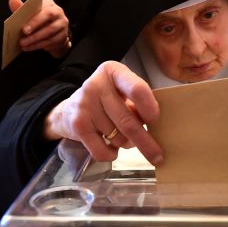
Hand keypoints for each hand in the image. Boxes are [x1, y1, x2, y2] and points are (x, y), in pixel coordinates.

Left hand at [9, 0, 70, 57]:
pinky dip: (38, 45)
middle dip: (35, 24)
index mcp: (49, 4)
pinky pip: (51, 41)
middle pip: (49, 15)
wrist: (53, 35)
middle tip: (24, 32)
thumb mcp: (30, 15)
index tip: (23, 23)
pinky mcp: (63, 36)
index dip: (33, 13)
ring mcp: (62, 24)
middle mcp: (58, 12)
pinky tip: (29, 47)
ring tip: (23, 43)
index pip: (42, 5)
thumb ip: (21, 9)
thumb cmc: (39, 22)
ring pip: (50, 30)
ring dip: (35, 38)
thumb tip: (12, 0)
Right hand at [44, 61, 163, 164]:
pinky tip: (111, 146)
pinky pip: (102, 151)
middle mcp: (96, 85)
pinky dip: (112, 155)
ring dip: (127, 144)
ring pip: (118, 138)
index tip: (155, 121)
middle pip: (128, 121)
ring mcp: (84, 105)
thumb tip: (158, 129)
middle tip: (158, 156)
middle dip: (146, 142)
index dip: (149, 108)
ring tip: (123, 137)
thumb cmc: (107, 100)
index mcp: (114, 71)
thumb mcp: (122, 91)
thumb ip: (138, 102)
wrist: (69, 109)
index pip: (137, 90)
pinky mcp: (77, 125)